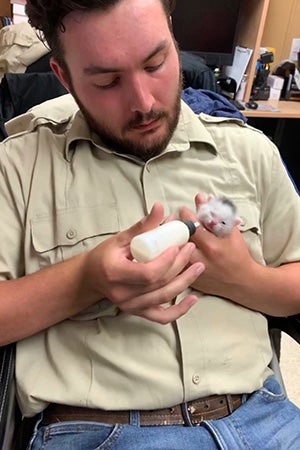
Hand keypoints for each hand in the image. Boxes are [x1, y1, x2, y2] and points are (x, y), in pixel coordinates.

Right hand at [83, 203, 204, 323]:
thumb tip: (160, 208)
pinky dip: (179, 310)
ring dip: (184, 282)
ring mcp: (131, 306)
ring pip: (164, 297)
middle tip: (191, 248)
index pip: (147, 273)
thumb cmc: (105, 256)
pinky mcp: (138, 312)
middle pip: (159, 283)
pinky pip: (161, 316)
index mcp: (116, 273)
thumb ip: (143, 226)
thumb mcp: (121, 238)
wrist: (91, 277)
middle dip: (180, 266)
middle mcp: (122, 294)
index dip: (166, 261)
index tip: (177, 246)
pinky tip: (193, 299)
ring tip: (198, 266)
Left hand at [179, 200, 255, 300]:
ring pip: (173, 253)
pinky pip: (175, 266)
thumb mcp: (231, 232)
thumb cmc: (238, 255)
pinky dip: (172, 255)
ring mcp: (193, 272)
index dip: (185, 215)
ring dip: (170, 241)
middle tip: (172, 220)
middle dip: (173, 228)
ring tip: (170, 233)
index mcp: (212, 247)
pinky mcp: (189, 280)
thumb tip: (204, 198)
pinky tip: (172, 248)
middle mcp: (201, 260)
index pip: (192, 226)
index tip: (182, 210)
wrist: (242, 282)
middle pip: (178, 239)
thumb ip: (217, 214)